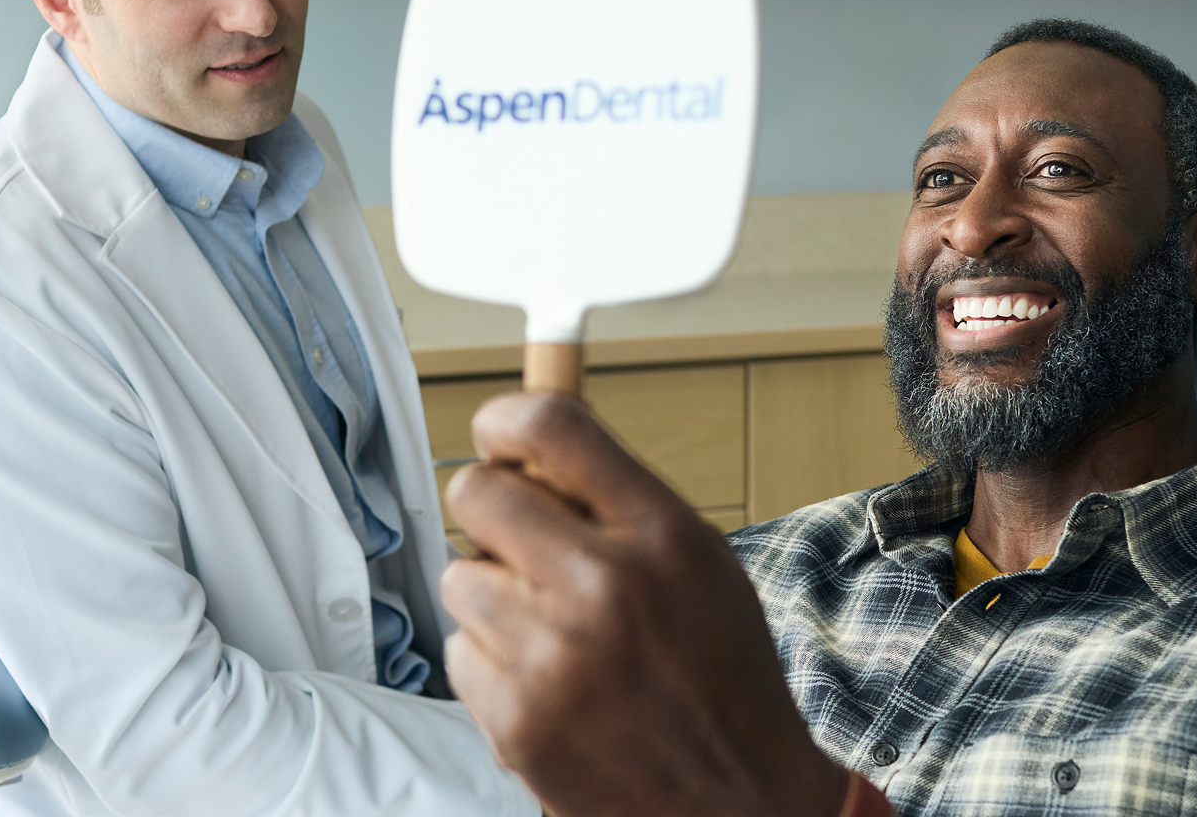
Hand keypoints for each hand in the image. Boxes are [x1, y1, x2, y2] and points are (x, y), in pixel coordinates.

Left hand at [440, 392, 848, 816]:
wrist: (738, 802)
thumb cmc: (721, 677)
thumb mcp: (701, 562)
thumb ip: (622, 503)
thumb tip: (531, 447)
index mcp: (661, 534)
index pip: (551, 426)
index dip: (506, 417)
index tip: (497, 432)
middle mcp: (604, 585)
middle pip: (478, 492)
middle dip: (490, 508)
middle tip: (518, 538)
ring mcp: (553, 656)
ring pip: (459, 576)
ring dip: (493, 596)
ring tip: (553, 632)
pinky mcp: (515, 719)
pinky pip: (458, 651)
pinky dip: (491, 664)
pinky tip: (547, 684)